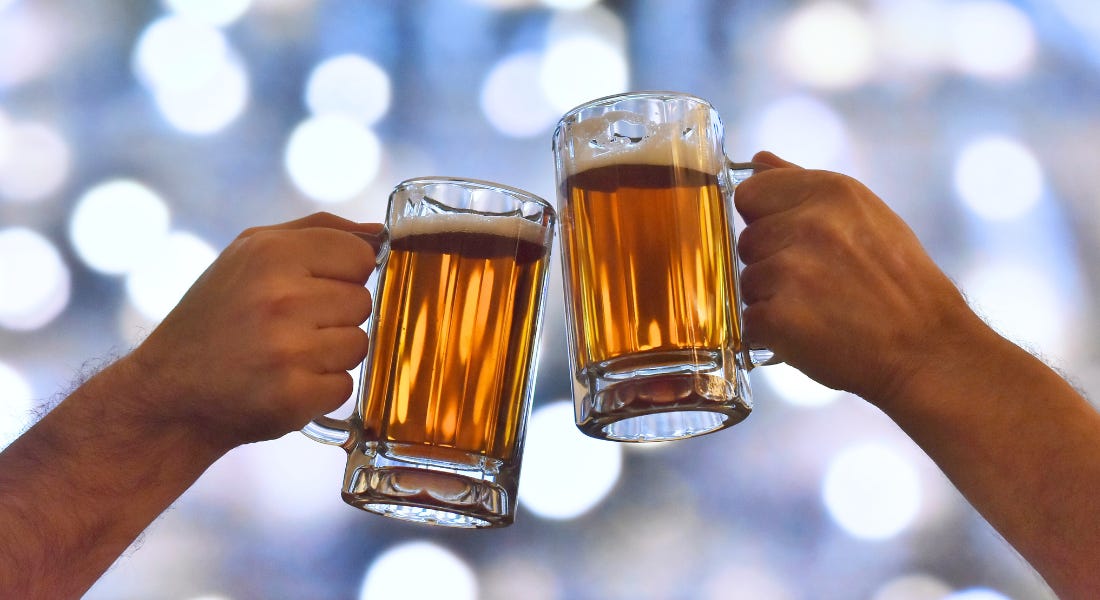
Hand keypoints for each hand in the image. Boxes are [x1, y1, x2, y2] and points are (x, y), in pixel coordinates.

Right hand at [122, 212, 380, 448]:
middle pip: (363, 302)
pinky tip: (283, 383)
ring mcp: (287, 350)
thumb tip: (381, 234)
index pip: (360, 256)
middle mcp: (280, 298)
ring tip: (285, 355)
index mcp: (271, 253)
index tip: (311, 288)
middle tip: (288, 327)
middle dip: (334, 316)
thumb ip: (320, 230)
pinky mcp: (293, 397)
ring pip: (358, 345)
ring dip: (330, 354)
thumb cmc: (217, 315)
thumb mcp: (250, 252)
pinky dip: (320, 390)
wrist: (168, 392)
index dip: (343, 275)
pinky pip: (345, 387)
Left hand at [734, 152, 982, 403]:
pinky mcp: (777, 318)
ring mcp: (790, 271)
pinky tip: (810, 333)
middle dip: (772, 263)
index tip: (798, 242)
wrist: (928, 349)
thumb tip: (757, 160)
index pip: (751, 194)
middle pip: (747, 240)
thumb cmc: (898, 283)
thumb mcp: (865, 215)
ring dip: (772, 300)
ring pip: (746, 281)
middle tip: (820, 283)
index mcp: (829, 191)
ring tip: (819, 309)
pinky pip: (749, 321)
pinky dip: (772, 334)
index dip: (768, 221)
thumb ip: (803, 184)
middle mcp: (808, 224)